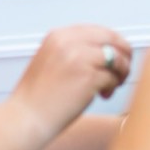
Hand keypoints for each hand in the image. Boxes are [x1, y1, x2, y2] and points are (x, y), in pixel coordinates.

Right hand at [9, 24, 131, 136]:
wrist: (26, 118)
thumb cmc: (39, 96)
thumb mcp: (51, 59)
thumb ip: (74, 49)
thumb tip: (107, 48)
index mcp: (59, 35)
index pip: (99, 30)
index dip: (113, 44)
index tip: (118, 56)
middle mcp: (69, 41)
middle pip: (113, 39)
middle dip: (124, 55)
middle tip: (123, 71)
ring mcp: (80, 58)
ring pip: (118, 58)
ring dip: (121, 72)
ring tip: (112, 86)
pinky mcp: (88, 76)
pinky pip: (113, 77)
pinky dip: (113, 87)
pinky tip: (103, 95)